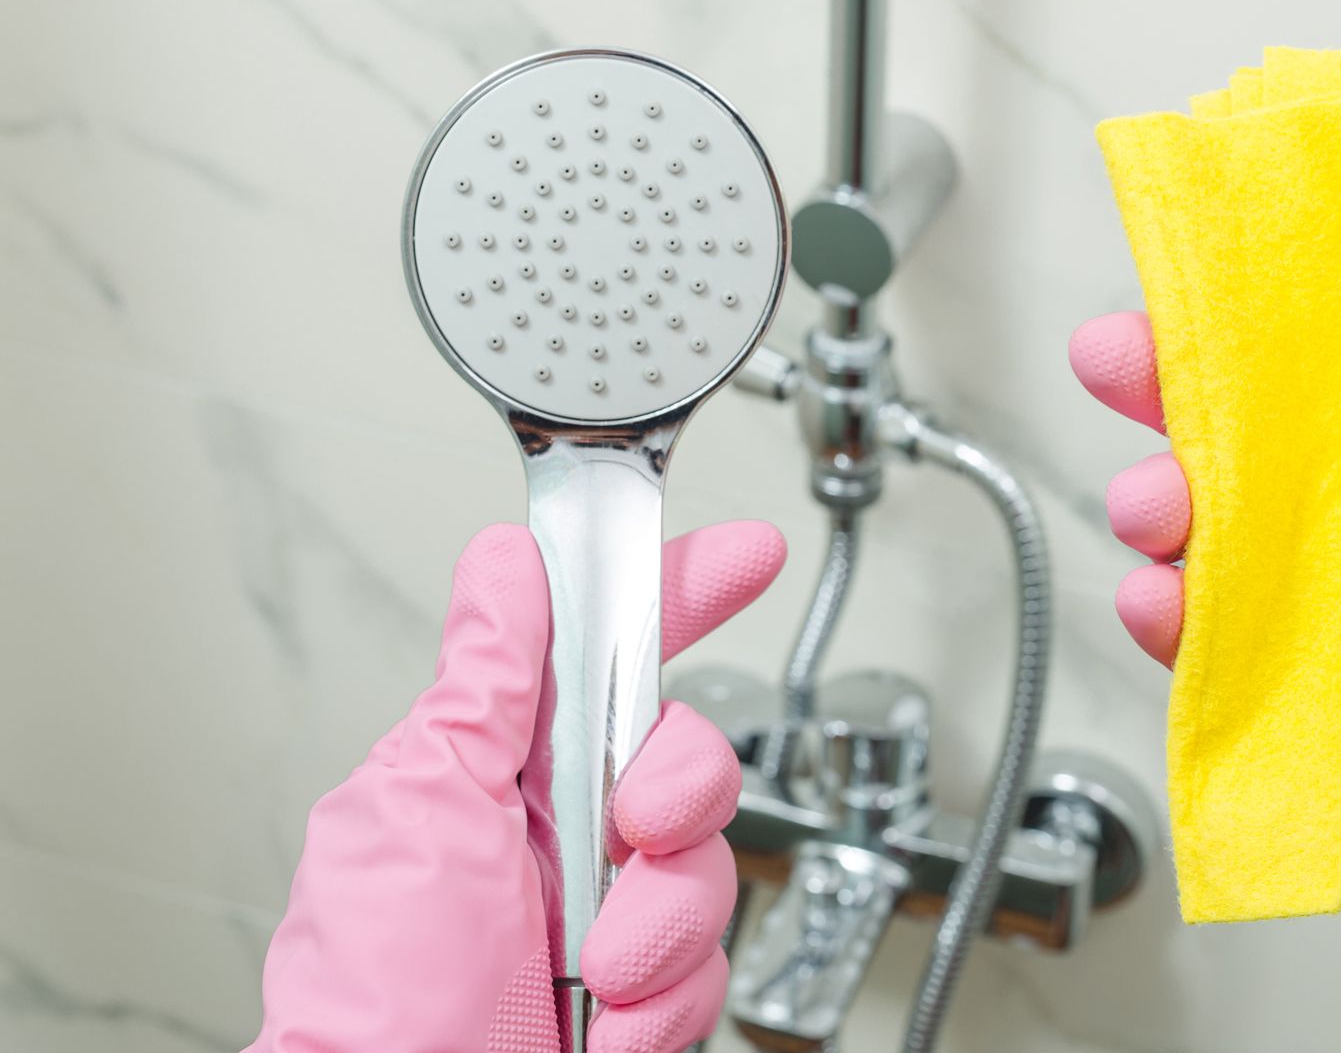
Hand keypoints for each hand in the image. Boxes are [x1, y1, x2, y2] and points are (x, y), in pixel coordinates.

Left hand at [249, 521, 785, 1052]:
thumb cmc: (372, 1001)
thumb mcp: (420, 809)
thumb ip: (482, 686)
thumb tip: (503, 565)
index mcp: (502, 771)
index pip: (604, 655)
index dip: (682, 595)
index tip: (748, 554)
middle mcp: (563, 835)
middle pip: (689, 758)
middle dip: (683, 790)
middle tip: (635, 827)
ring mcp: (607, 915)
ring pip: (712, 870)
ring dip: (663, 926)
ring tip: (594, 972)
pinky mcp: (643, 993)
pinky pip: (712, 971)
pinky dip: (665, 1005)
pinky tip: (606, 1027)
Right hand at [1071, 89, 1340, 1049]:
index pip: (1316, 348)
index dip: (1235, 312)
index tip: (1172, 285)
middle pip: (1243, 434)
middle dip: (1164, 396)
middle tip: (1119, 369)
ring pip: (1215, 536)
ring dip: (1158, 505)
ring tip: (1156, 506)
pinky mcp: (1330, 685)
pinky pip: (1220, 644)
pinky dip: (1171, 620)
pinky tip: (1163, 601)